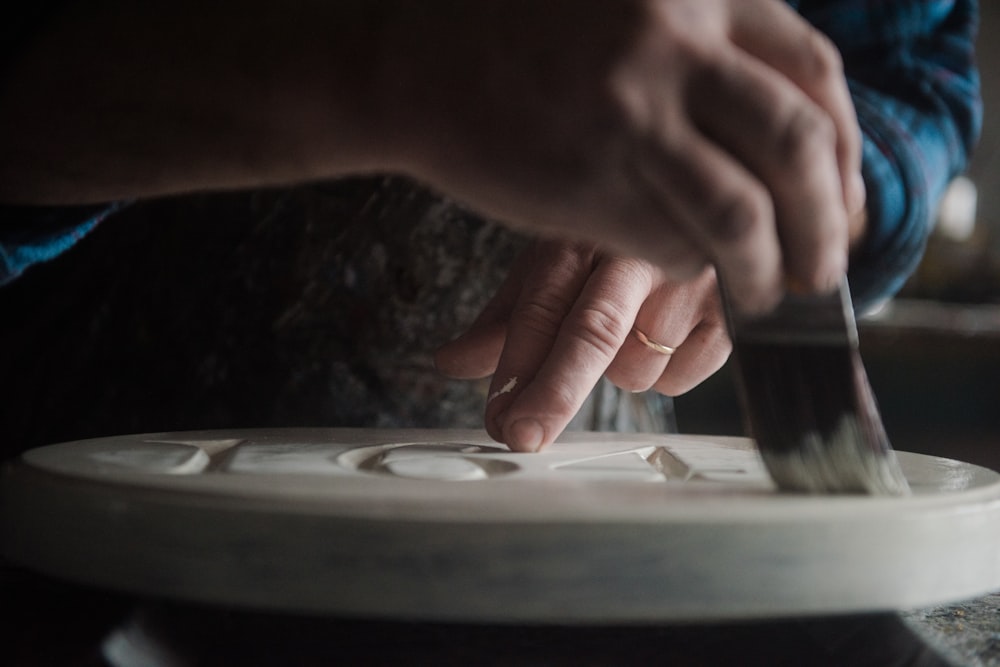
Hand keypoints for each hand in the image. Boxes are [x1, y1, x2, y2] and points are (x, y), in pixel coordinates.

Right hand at [381, 0, 865, 313]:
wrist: (408, 58)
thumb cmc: (508, 30)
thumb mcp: (623, 9)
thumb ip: (695, 45)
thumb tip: (766, 128)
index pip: (811, 73)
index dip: (842, 145)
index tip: (841, 191)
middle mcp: (675, 48)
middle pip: (796, 146)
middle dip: (827, 218)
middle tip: (825, 262)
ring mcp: (634, 118)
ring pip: (743, 212)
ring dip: (769, 265)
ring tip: (769, 292)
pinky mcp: (591, 184)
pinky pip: (669, 243)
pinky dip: (691, 265)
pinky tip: (681, 263)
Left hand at [435, 239, 730, 451]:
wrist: (708, 195)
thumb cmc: (617, 244)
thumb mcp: (553, 264)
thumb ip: (505, 318)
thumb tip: (450, 364)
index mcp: (580, 235)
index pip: (542, 305)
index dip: (517, 367)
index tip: (498, 418)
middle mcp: (636, 251)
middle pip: (594, 331)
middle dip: (555, 391)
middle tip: (523, 435)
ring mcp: (690, 277)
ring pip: (638, 367)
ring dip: (620, 371)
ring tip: (630, 328)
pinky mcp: (733, 308)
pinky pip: (682, 376)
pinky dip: (664, 372)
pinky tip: (666, 335)